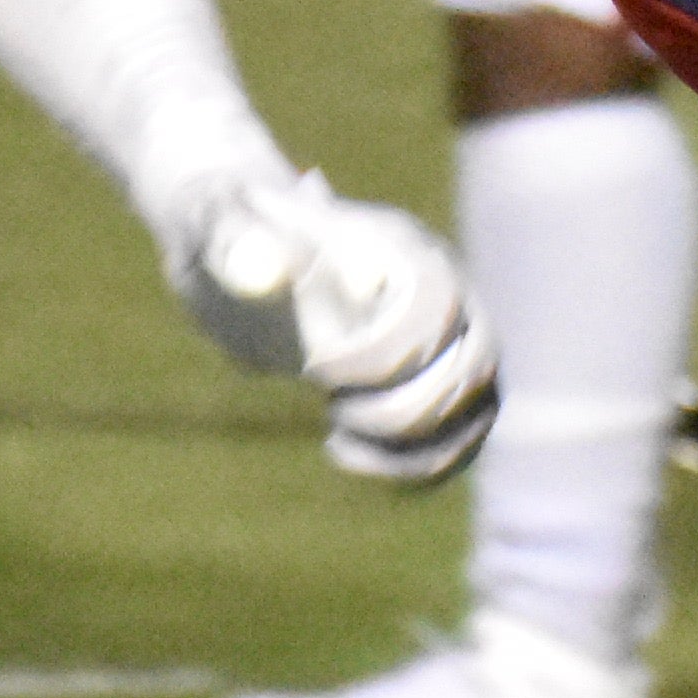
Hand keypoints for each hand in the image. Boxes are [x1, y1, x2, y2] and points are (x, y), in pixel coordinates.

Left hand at [179, 170, 499, 481]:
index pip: (437, 301)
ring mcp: (452, 338)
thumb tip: (264, 269)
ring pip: (478, 408)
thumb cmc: (235, 236)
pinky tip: (345, 451)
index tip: (317, 367)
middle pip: (475, 363)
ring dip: (409, 443)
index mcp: (399, 243)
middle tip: (331, 404)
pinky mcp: (442, 385)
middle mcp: (445, 286)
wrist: (253, 255)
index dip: (384, 350)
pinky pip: (462, 441)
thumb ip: (235, 241)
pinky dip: (415, 468)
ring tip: (338, 430)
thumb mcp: (219, 229)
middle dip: (400, 409)